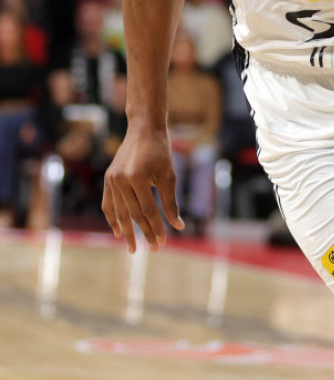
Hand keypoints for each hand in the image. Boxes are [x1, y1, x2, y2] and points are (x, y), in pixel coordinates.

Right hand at [102, 127, 183, 252]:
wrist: (144, 130)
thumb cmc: (161, 152)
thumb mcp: (169, 176)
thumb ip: (171, 202)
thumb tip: (179, 226)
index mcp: (137, 177)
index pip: (148, 211)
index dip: (156, 228)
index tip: (163, 243)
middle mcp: (121, 180)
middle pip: (133, 214)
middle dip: (144, 233)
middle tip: (153, 249)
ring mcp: (112, 180)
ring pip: (119, 212)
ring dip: (127, 231)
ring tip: (133, 248)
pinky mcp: (108, 179)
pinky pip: (108, 204)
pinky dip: (113, 218)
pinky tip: (119, 231)